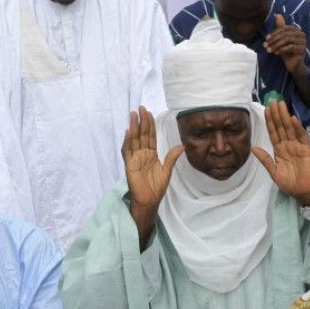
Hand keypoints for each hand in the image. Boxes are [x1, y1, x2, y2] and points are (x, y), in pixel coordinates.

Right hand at [121, 106, 183, 248]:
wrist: (149, 200)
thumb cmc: (156, 188)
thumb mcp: (167, 171)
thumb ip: (172, 158)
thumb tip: (182, 146)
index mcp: (151, 154)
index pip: (150, 136)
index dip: (149, 124)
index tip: (149, 112)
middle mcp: (142, 154)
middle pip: (141, 134)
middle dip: (141, 121)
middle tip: (141, 108)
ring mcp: (134, 159)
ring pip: (133, 139)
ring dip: (133, 127)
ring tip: (133, 115)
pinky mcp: (129, 165)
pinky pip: (127, 151)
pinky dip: (127, 141)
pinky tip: (128, 132)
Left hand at [252, 101, 309, 205]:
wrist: (301, 193)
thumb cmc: (288, 183)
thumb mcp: (273, 172)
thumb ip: (265, 159)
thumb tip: (254, 148)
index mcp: (279, 149)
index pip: (273, 132)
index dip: (270, 121)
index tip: (266, 109)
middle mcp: (288, 145)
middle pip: (281, 127)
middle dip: (277, 114)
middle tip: (273, 101)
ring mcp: (297, 146)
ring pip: (290, 129)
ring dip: (286, 117)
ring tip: (282, 105)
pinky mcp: (307, 150)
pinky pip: (302, 137)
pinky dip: (298, 128)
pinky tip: (293, 119)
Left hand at [264, 14, 307, 73]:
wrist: (293, 64)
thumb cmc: (286, 51)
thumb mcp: (281, 39)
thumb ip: (279, 27)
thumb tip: (277, 14)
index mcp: (296, 30)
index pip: (284, 29)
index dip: (274, 33)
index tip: (266, 39)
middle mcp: (301, 34)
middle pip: (285, 34)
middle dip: (274, 40)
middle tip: (265, 45)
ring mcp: (303, 42)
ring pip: (287, 40)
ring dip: (276, 45)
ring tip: (269, 50)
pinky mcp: (302, 49)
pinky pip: (291, 47)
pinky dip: (282, 50)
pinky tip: (276, 53)